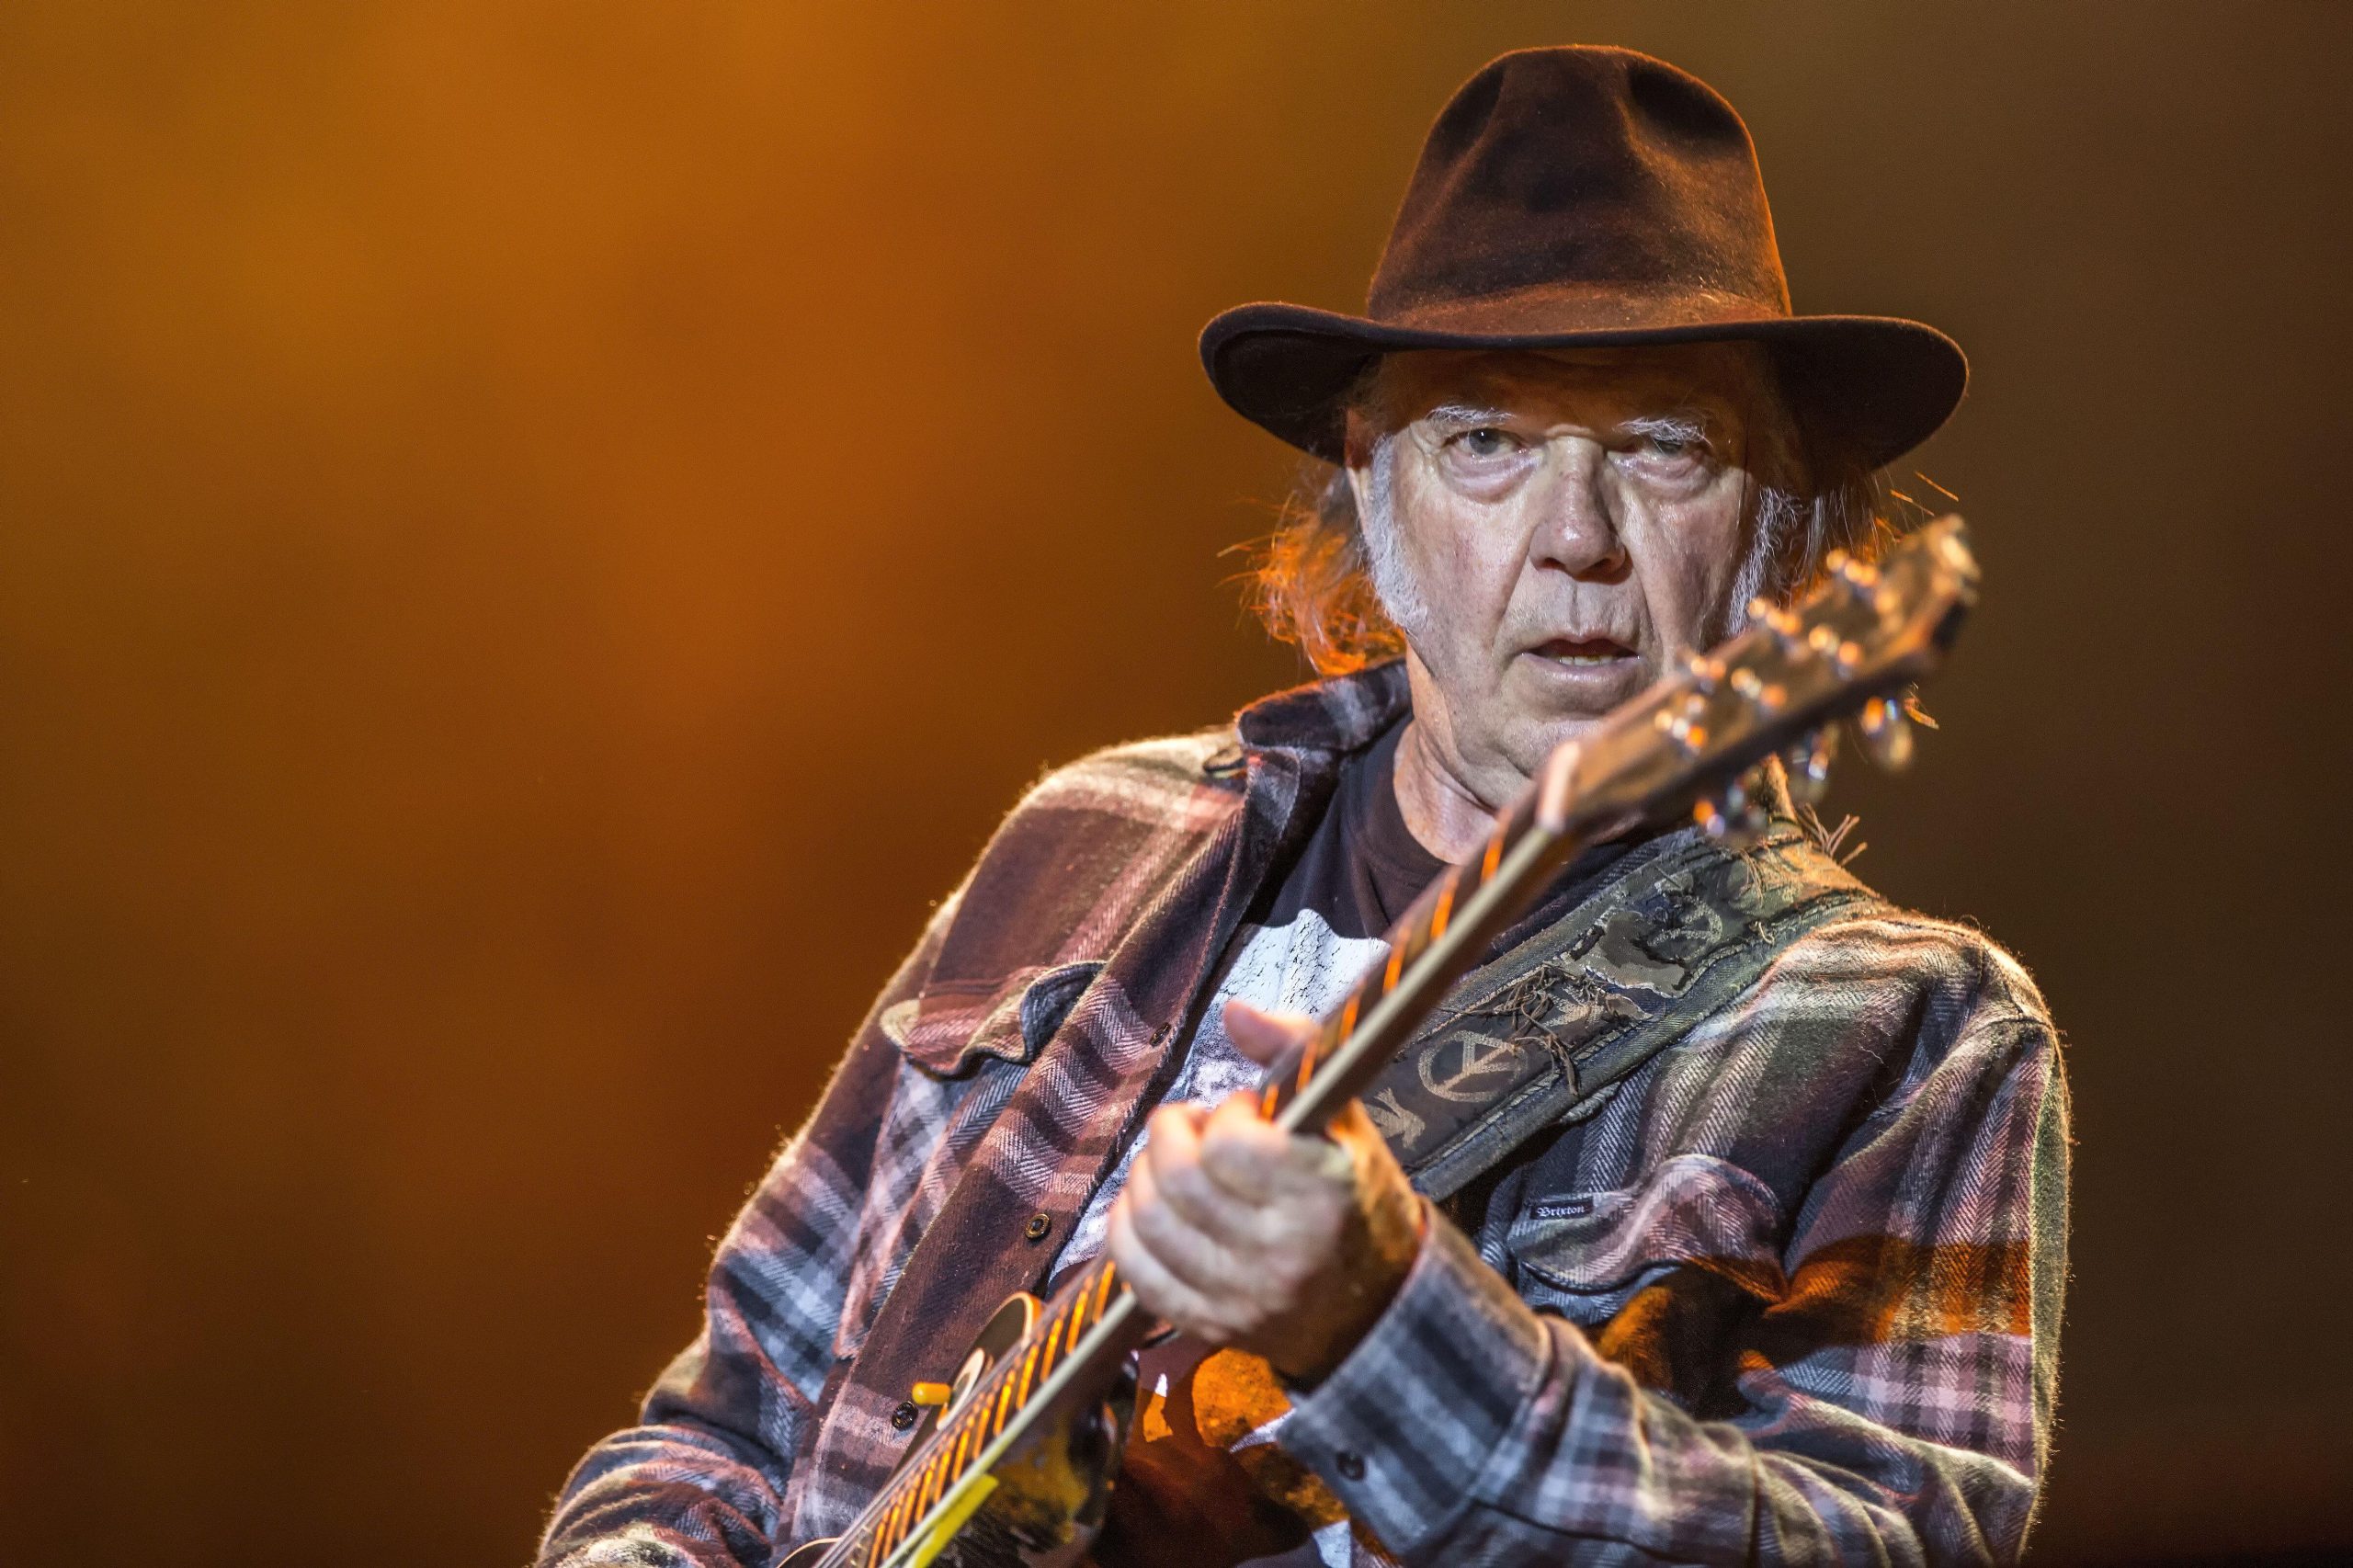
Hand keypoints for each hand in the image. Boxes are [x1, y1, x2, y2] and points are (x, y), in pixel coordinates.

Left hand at [1105, 999, 1425, 1385]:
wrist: (1374, 1301)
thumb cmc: (1354, 1194)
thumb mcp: (1343, 1114)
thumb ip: (1292, 1048)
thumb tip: (1235, 1011)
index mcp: (1321, 1196)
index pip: (1229, 1144)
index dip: (1224, 1115)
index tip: (1242, 1114)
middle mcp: (1280, 1254)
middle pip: (1177, 1180)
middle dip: (1170, 1135)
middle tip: (1193, 1128)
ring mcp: (1240, 1296)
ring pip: (1148, 1221)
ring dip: (1146, 1175)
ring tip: (1176, 1164)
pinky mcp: (1207, 1322)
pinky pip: (1134, 1270)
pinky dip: (1129, 1227)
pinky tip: (1154, 1206)